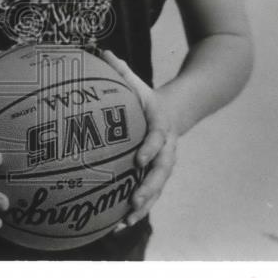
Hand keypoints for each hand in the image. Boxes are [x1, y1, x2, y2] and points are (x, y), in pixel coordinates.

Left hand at [100, 49, 177, 230]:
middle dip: (148, 188)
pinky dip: (135, 213)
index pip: (158, 139)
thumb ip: (121, 70)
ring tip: (124, 223)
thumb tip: (101, 50)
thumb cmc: (147, 99)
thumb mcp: (138, 83)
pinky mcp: (155, 178)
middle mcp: (166, 151)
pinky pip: (147, 197)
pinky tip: (117, 227)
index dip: (150, 149)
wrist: (175, 113)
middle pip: (160, 173)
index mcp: (161, 127)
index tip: (138, 158)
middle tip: (134, 201)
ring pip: (155, 190)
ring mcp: (162, 167)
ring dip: (142, 208)